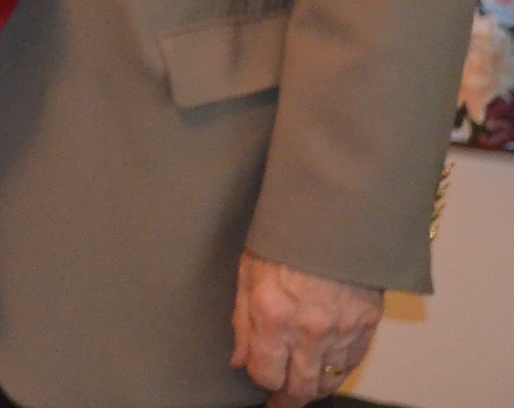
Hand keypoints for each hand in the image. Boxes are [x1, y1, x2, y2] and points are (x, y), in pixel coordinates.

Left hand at [230, 251, 380, 406]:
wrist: (333, 218)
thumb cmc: (284, 240)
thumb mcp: (248, 274)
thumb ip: (242, 323)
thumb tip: (239, 361)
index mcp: (273, 316)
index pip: (266, 374)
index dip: (260, 380)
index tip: (259, 380)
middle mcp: (308, 331)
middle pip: (300, 389)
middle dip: (287, 400)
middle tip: (281, 403)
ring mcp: (342, 331)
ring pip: (328, 382)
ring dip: (313, 390)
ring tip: (302, 389)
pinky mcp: (367, 326)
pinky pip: (351, 365)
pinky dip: (337, 373)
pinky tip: (326, 371)